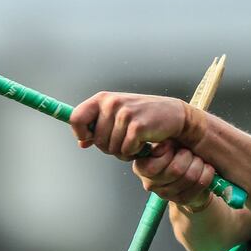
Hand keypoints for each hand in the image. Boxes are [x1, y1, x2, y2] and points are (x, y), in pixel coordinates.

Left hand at [70, 92, 189, 159]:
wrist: (173, 115)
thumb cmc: (143, 116)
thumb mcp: (117, 116)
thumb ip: (98, 126)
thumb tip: (82, 142)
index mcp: (103, 99)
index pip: (76, 118)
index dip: (80, 133)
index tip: (89, 139)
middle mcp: (112, 103)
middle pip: (97, 141)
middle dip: (110, 148)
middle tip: (124, 140)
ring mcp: (125, 114)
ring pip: (112, 149)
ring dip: (124, 151)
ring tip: (135, 141)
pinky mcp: (137, 127)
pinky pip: (126, 151)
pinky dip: (135, 152)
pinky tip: (143, 143)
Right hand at [133, 139, 214, 209]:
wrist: (186, 169)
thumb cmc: (174, 150)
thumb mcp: (166, 140)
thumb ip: (162, 139)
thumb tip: (165, 142)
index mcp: (141, 167)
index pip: (153, 167)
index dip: (167, 152)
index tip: (171, 145)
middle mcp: (150, 183)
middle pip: (175, 170)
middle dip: (187, 155)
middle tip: (187, 152)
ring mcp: (166, 194)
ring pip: (189, 177)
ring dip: (198, 163)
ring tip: (196, 159)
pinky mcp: (182, 200)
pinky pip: (200, 184)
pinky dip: (207, 173)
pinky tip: (205, 168)